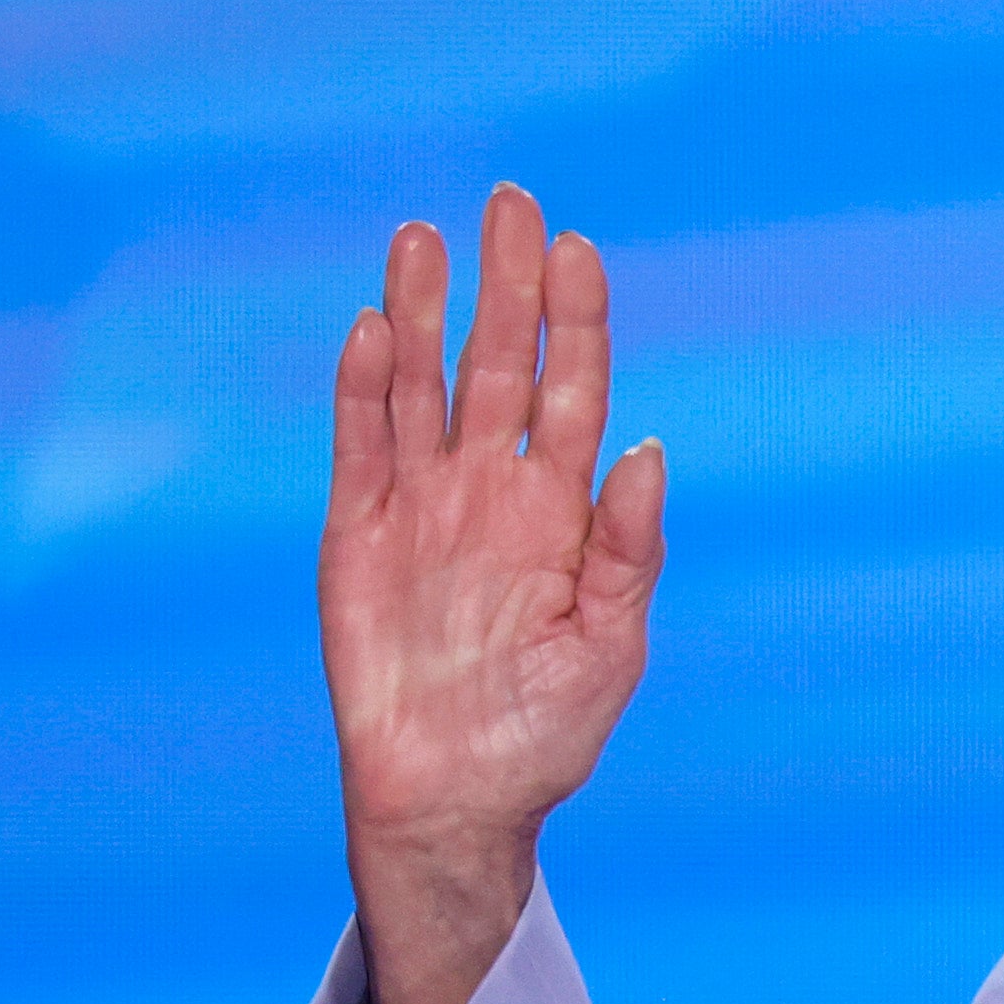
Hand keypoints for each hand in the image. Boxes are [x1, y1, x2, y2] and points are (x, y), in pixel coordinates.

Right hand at [319, 186, 661, 1003]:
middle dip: (504, 288)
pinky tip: (372, 326)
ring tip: (424, 237)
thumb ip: (629, 548)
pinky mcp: (354, 535)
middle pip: (496, 367)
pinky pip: (359, 446)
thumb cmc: (546, 732)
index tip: (578, 251)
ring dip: (421, 314)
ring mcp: (421, 507)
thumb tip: (649, 445)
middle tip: (510, 203)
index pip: (572, 393)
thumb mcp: (610, 646)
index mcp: (563, 513)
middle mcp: (491, 492)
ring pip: (419, 388)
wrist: (454, 800)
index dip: (575, 323)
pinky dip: (363, 388)